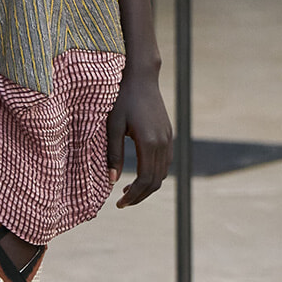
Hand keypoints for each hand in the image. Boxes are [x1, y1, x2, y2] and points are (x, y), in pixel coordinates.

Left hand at [106, 62, 172, 206]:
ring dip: (148, 186)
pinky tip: (139, 174)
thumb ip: (113, 154)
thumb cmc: (121, 98)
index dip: (133, 196)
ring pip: (163, 173)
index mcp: (149, 142)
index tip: (119, 204)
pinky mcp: (168, 134)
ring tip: (128, 191)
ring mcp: (168, 138)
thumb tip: (112, 181)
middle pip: (156, 181)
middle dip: (140, 196)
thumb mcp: (112, 126)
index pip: (145, 180)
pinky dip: (154, 174)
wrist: (140, 77)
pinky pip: (165, 162)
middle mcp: (163, 143)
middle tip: (122, 203)